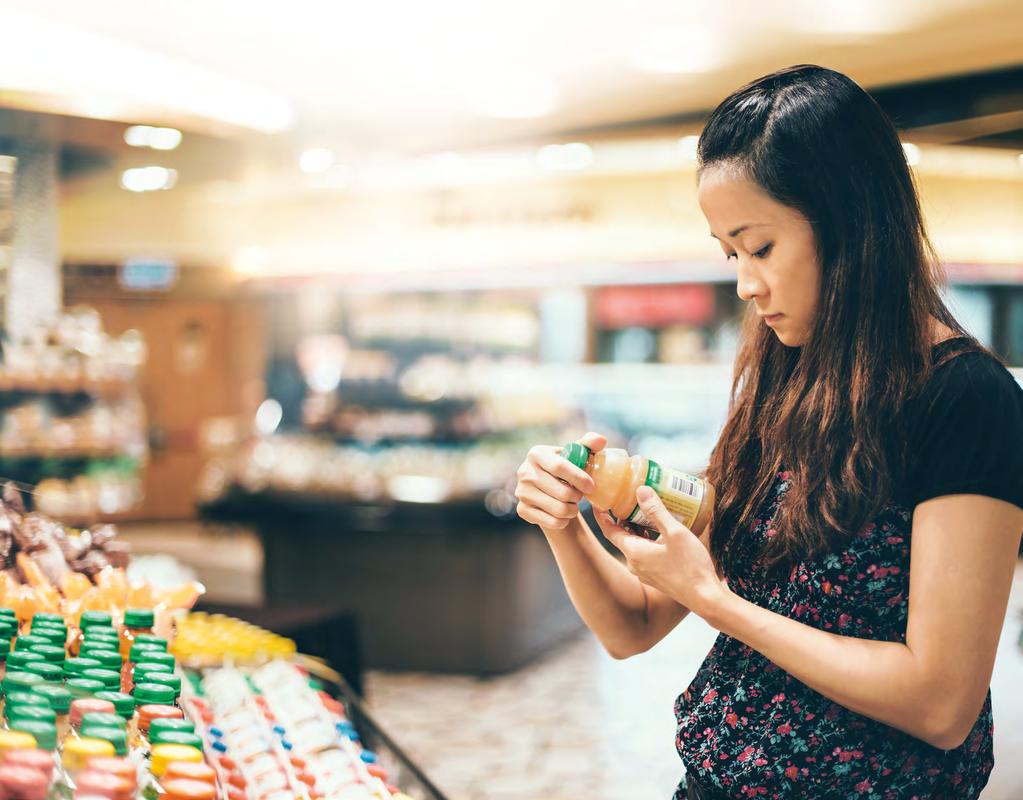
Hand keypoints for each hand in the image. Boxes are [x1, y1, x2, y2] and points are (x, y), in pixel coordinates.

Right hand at [515, 432, 605, 530]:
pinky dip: (563, 521)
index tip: (592, 487)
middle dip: (577, 497)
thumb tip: (601, 439)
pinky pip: (552, 521)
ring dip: (572, 509)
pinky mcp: (522, 510)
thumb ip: (589, 445)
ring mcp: (521, 492)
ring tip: (573, 504)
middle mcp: (524, 472)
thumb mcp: (577, 455)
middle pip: (561, 491)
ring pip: (558, 509)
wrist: (550, 492)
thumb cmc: (567, 471)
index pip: (560, 467)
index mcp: (537, 453)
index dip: (579, 478)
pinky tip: (564, 515)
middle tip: (580, 495)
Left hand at [593, 485, 730, 619]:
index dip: (601, 515)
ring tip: (646, 510)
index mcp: (634, 553)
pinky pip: (645, 554)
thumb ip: (657, 511)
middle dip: (623, 518)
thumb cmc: (690, 566)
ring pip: (635, 545)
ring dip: (637, 529)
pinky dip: (647, 540)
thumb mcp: (675, 533)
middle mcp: (635, 564)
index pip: (608, 531)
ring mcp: (645, 573)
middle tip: (628, 499)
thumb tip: (640, 491)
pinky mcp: (656, 577)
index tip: (599, 502)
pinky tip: (661, 531)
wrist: (705, 597)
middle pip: (622, 536)